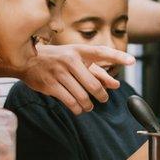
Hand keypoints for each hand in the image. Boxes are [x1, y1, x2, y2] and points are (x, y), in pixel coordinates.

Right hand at [20, 44, 134, 114]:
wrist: (26, 60)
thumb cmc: (57, 59)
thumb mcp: (75, 59)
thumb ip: (96, 71)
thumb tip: (115, 85)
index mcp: (78, 50)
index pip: (101, 52)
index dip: (118, 56)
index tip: (132, 61)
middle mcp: (70, 60)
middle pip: (93, 84)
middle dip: (101, 96)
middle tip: (103, 99)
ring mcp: (59, 73)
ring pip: (82, 96)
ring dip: (88, 105)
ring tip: (88, 106)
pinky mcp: (50, 85)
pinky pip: (70, 102)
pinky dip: (77, 109)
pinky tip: (78, 108)